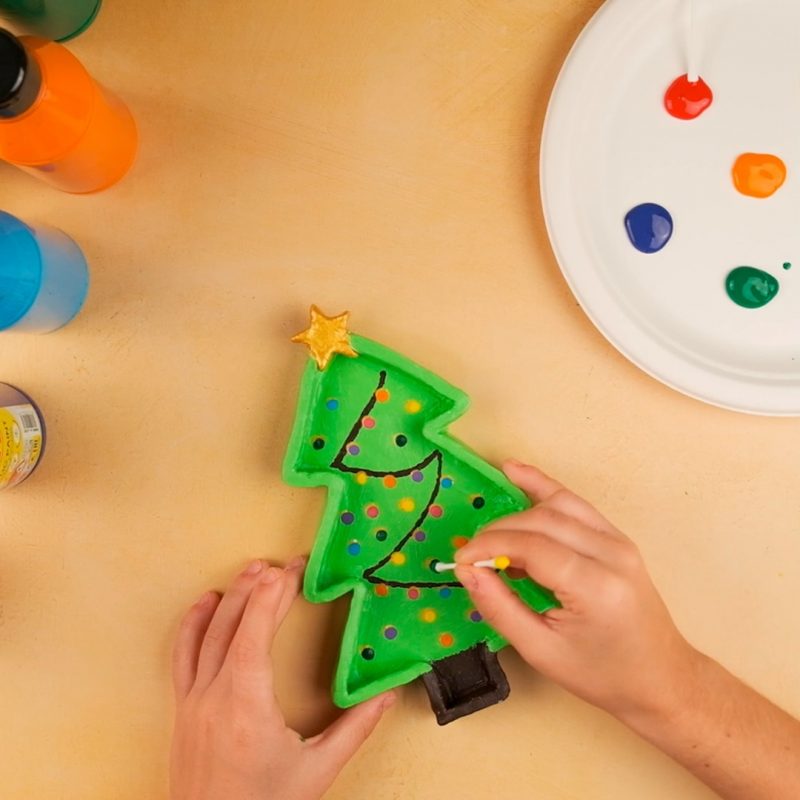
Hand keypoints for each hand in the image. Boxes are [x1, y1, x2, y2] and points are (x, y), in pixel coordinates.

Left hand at [170, 558, 394, 799]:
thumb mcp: (317, 772)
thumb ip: (354, 729)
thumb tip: (387, 694)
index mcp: (247, 709)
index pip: (254, 637)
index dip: (272, 599)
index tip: (290, 572)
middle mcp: (214, 699)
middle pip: (232, 627)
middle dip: (259, 589)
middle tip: (284, 564)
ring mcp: (193, 703)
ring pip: (207, 635)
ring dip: (231, 598)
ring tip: (253, 570)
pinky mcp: (183, 710)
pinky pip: (183, 656)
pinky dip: (194, 624)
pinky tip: (207, 603)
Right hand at [454, 460, 699, 723]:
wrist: (661, 679)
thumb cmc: (603, 675)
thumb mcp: (543, 652)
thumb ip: (500, 608)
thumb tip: (467, 572)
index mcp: (596, 587)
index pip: (532, 546)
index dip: (489, 547)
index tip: (462, 560)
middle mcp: (612, 554)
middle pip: (543, 521)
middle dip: (498, 531)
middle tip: (471, 555)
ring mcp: (619, 541)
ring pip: (559, 504)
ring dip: (518, 510)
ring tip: (486, 526)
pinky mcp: (617, 538)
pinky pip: (576, 505)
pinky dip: (544, 489)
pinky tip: (516, 473)